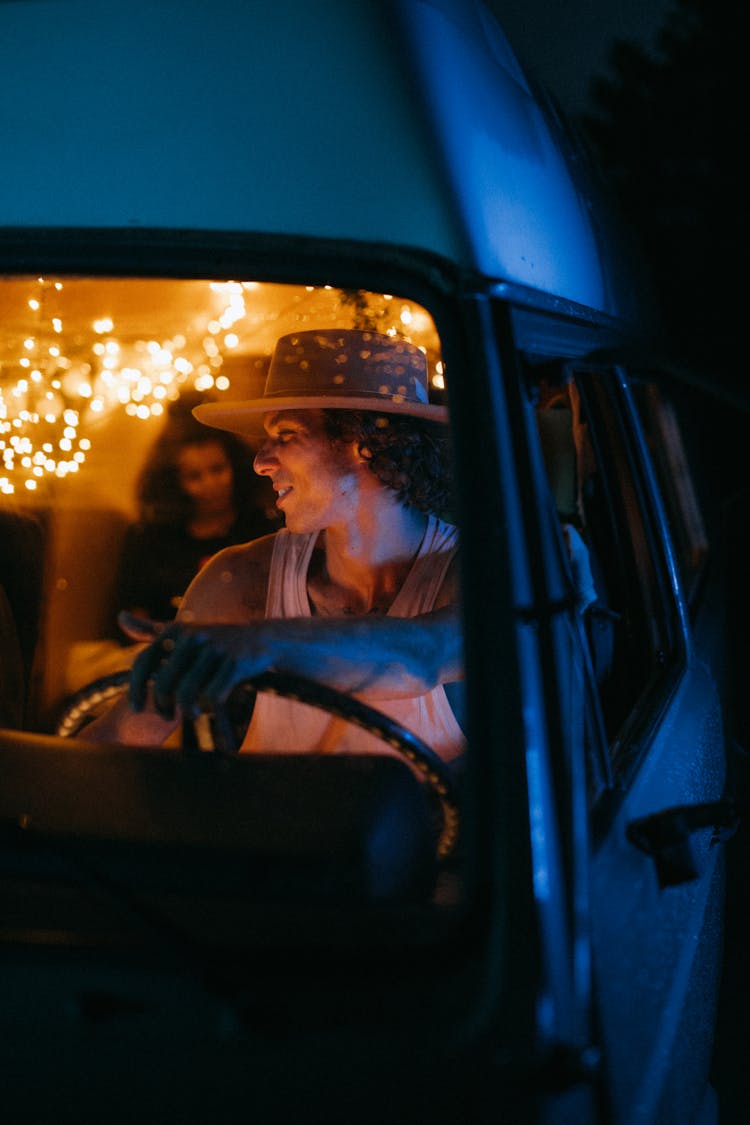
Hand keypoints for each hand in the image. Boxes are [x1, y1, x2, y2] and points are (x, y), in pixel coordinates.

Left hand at [129, 622, 273, 718]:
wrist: (259, 639)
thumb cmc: (213, 641)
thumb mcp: (182, 630)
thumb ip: (150, 628)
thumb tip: (120, 617)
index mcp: (175, 630)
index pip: (144, 662)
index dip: (136, 689)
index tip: (136, 709)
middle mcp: (192, 637)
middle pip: (163, 683)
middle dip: (162, 706)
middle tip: (167, 716)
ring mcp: (214, 649)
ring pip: (186, 693)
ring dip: (186, 711)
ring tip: (191, 715)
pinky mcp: (234, 662)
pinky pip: (212, 695)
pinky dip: (208, 706)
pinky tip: (209, 707)